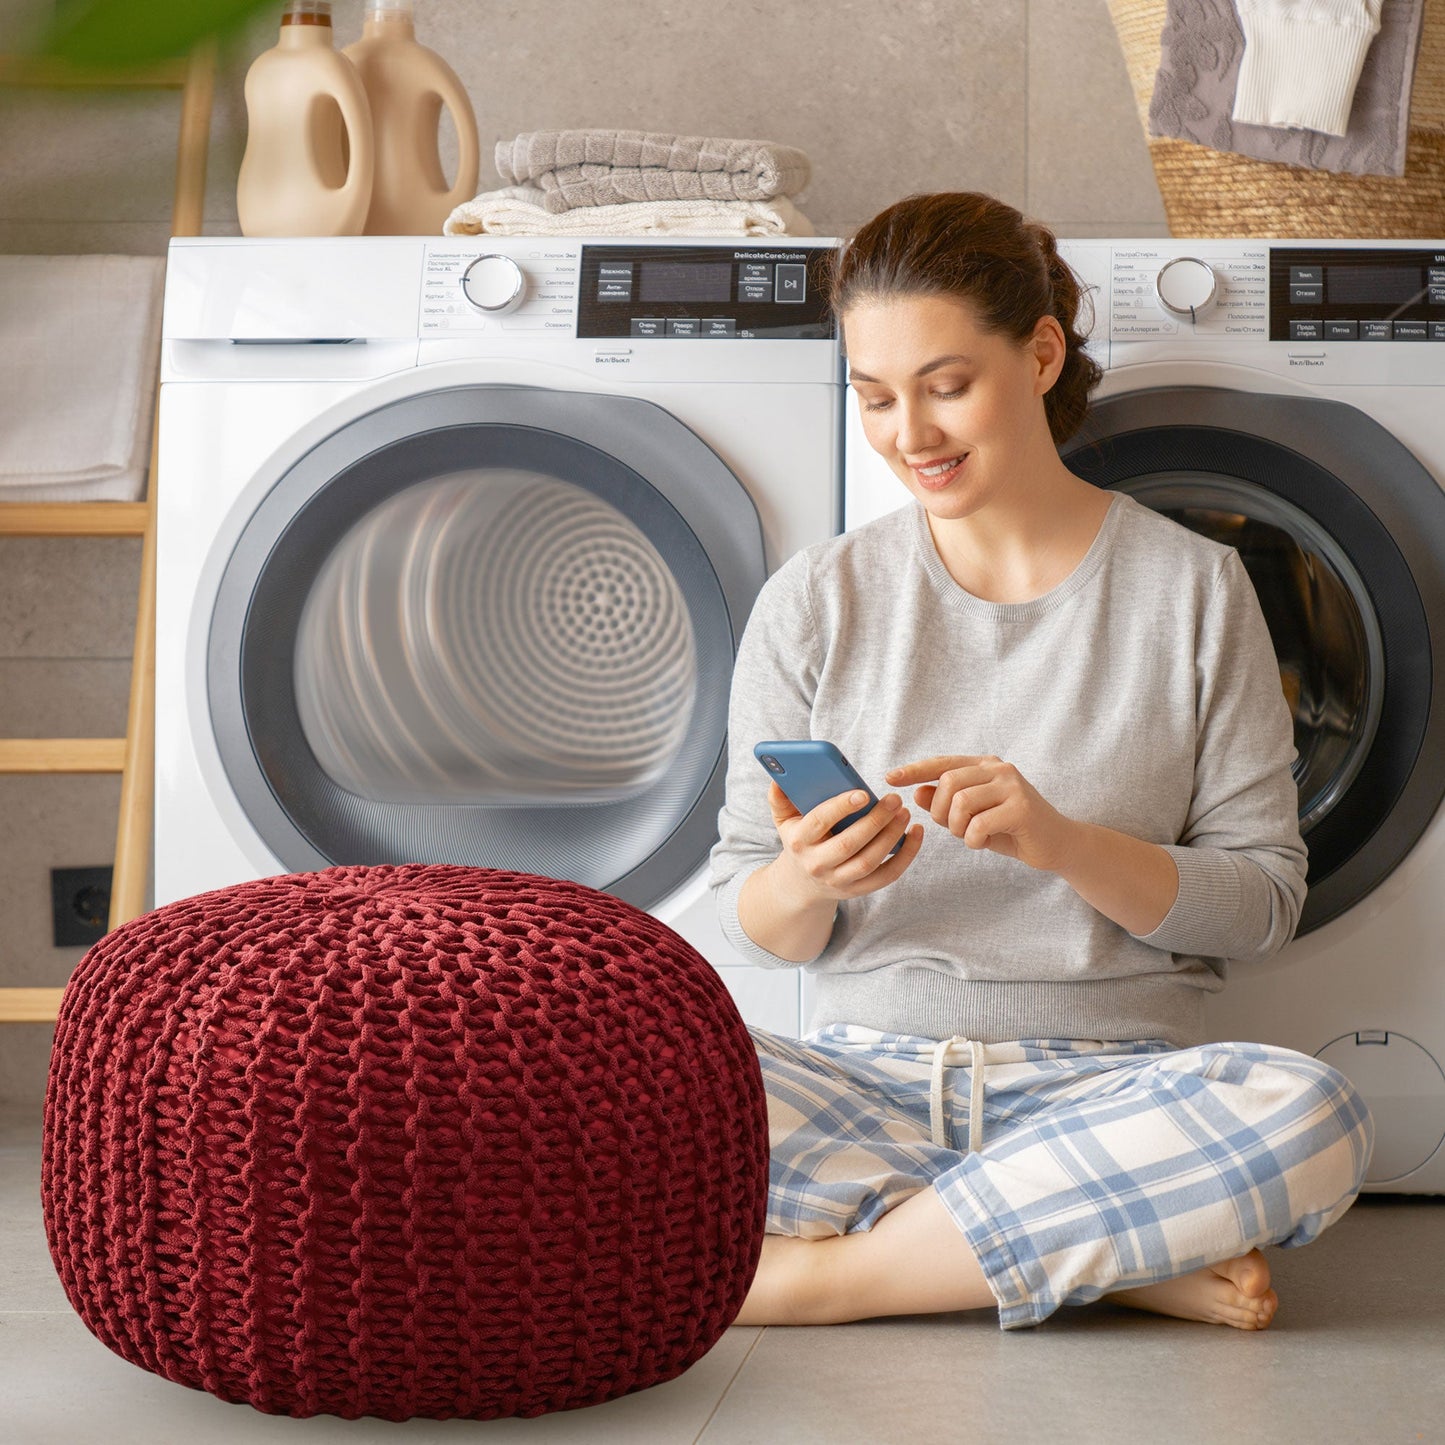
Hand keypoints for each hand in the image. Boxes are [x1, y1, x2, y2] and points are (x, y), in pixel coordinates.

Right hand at [767, 780, 923, 901]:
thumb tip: (779, 776)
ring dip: (892, 836)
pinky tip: (916, 833)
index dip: (840, 808)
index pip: (819, 823)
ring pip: (870, 861)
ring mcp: (839, 880)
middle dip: (875, 821)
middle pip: (849, 844)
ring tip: (904, 812)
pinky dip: (906, 855)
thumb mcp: (783, 820)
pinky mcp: (858, 890)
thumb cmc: (799, 840)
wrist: (801, 883)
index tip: (862, 793)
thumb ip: (780, 797)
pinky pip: (887, 875)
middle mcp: (818, 864)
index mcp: (799, 842)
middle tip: (895, 799)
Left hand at [884, 755, 1074, 871]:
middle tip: (952, 828)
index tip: (889, 778)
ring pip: (961, 802)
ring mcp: (1012, 786)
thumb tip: (916, 793)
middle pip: (948, 783)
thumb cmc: (1011, 829)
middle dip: (940, 811)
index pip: (942, 763)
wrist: (1057, 844)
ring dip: (957, 828)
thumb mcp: (973, 816)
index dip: (914, 770)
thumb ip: (946, 803)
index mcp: (985, 766)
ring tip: (971, 836)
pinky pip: (978, 825)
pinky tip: (983, 843)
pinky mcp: (1022, 808)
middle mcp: (999, 769)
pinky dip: (973, 840)